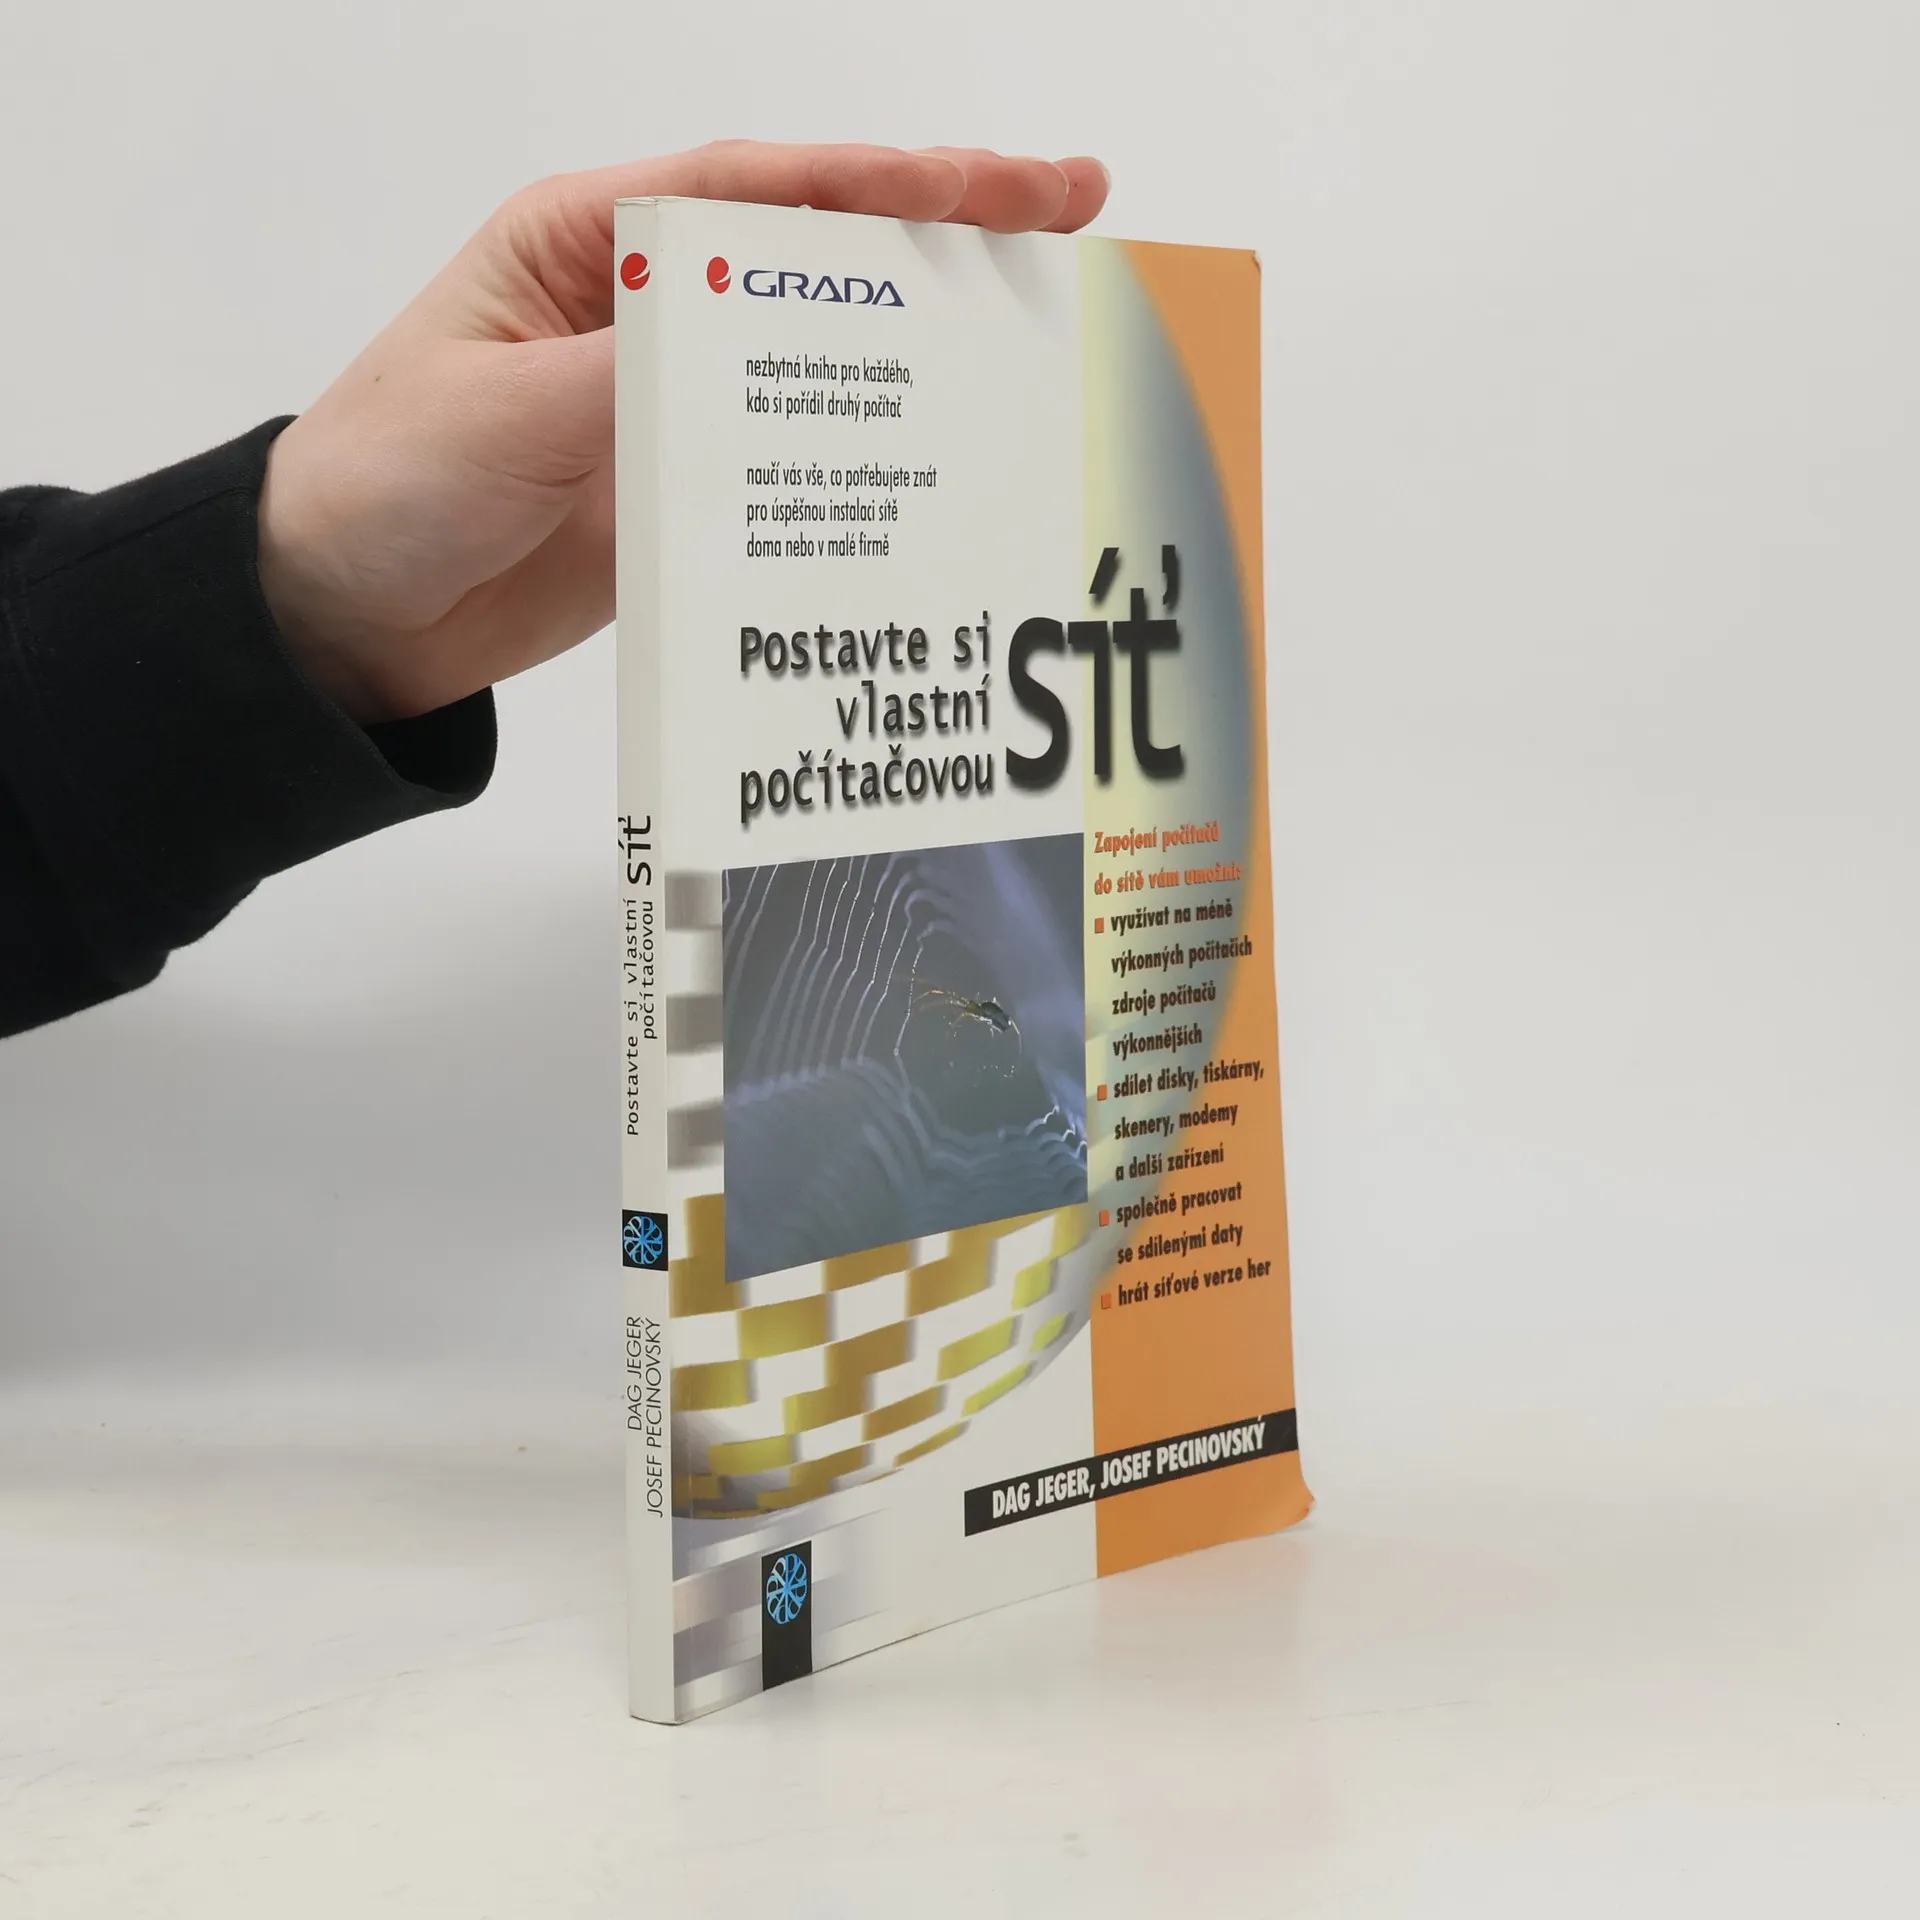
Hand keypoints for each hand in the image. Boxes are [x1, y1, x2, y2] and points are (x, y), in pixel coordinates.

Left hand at [257, 142, 1109, 724]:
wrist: (347, 617)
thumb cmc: (385, 483)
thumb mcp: (496, 414)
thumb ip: (621, 373)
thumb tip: (744, 344)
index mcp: (591, 246)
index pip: (757, 190)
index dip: (882, 182)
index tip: (994, 184)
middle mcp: (649, 308)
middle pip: (818, 253)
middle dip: (946, 229)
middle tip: (1075, 211)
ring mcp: (677, 400)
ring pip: (827, 350)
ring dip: (934, 332)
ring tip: (1051, 317)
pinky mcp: (691, 487)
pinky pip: (800, 456)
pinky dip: (880, 446)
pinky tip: (958, 442)